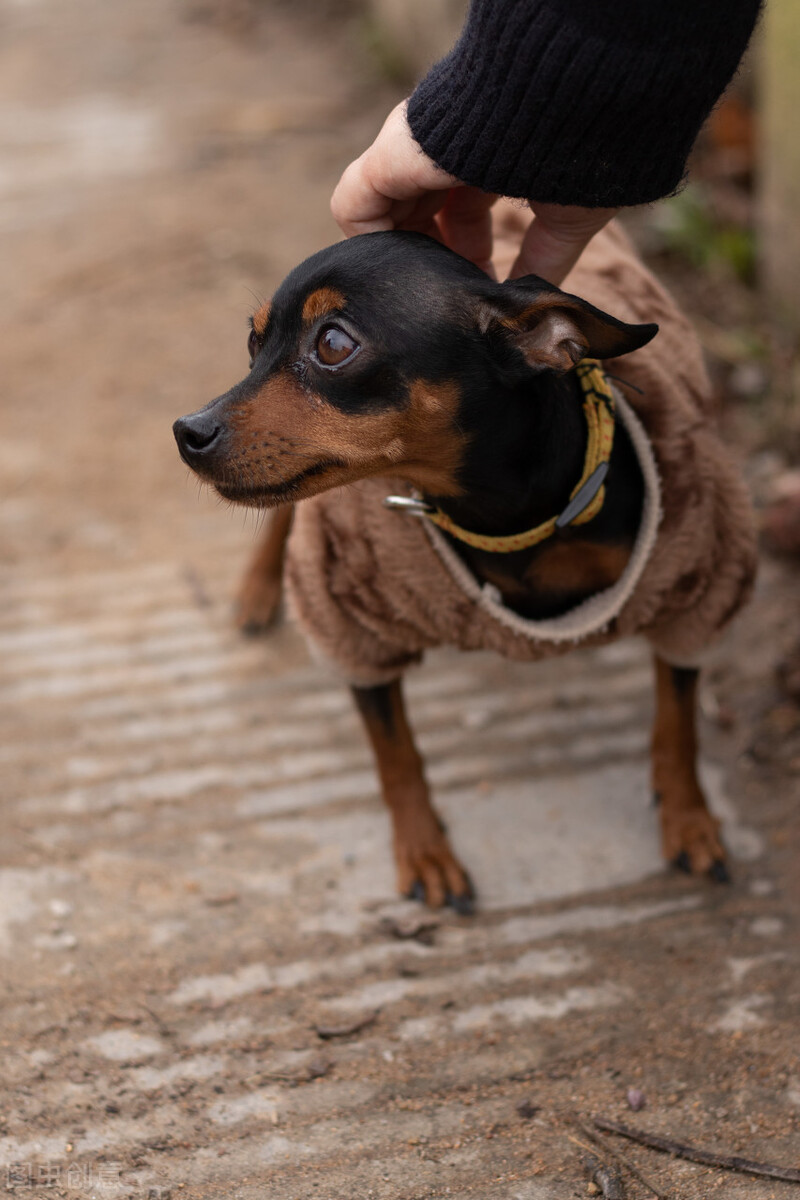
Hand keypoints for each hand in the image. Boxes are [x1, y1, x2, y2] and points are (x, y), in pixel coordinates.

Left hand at [331, 102, 618, 284]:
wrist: (570, 107)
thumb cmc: (583, 151)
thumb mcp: (566, 216)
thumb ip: (545, 258)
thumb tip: (533, 302)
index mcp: (485, 156)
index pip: (459, 214)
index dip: (469, 259)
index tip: (484, 292)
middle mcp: (442, 150)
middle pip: (420, 220)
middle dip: (435, 266)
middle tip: (454, 301)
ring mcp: (411, 149)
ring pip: (387, 216)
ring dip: (406, 262)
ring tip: (429, 295)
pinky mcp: (388, 156)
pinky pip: (354, 207)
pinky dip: (371, 247)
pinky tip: (401, 276)